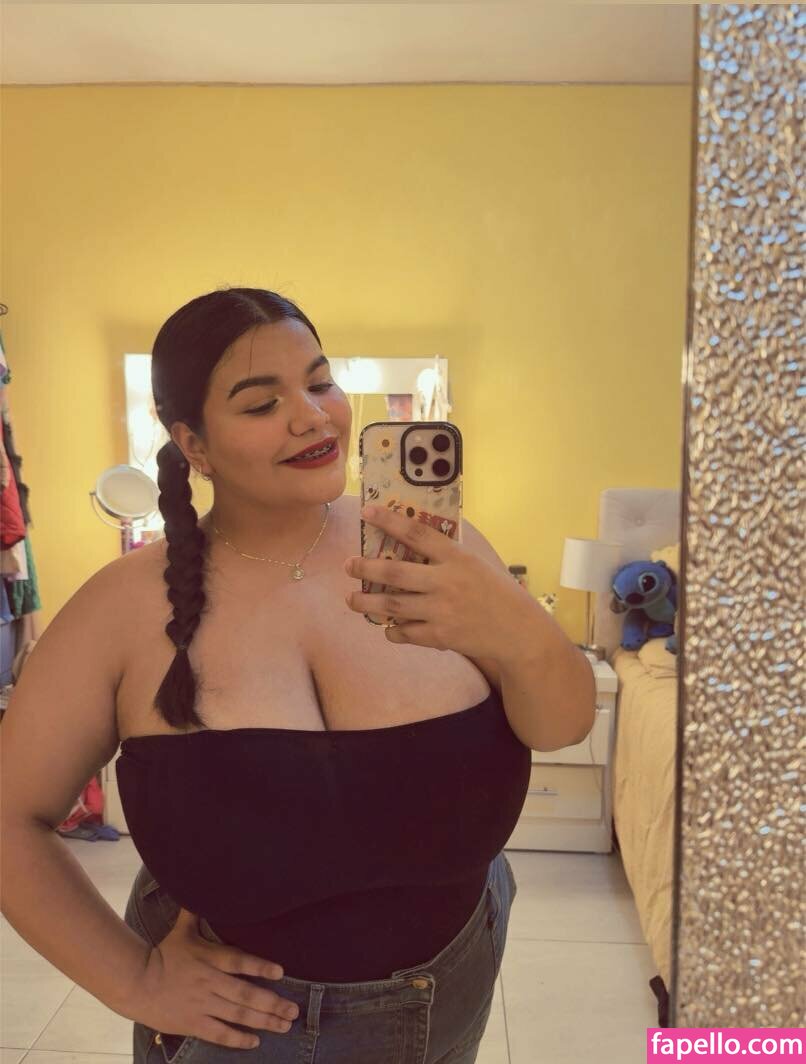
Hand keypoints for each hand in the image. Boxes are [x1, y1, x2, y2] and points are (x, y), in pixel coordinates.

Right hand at [131, 908, 298, 1048]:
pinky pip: (219, 1033)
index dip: (259, 967)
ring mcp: (202, 1005)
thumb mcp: (183, 930)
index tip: (281, 972)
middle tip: (293, 1010)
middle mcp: (209, 982)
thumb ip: (197, 911)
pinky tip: (255, 1041)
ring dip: (263, 1021)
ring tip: (284, 1025)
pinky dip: (238, 1039)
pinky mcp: (193, 1024)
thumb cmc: (164, 954)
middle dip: (272, 1003)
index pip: (237, 961)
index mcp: (208, 958)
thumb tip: (205, 883)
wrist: (136, 983)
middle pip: (244, 994)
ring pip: (237, 1015)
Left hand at [345, 504, 527, 660]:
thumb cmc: (497, 592)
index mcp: (456, 558)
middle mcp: (445, 582)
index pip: (417, 533)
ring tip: (352, 599)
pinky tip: (386, 626)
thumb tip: (411, 541)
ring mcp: (441, 611)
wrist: (519, 631)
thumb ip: (447, 555)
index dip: (389, 521)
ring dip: (367, 602)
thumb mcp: (476, 564)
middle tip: (348, 565)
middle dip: (366, 568)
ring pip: (393, 605)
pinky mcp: (441, 636)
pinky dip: (392, 630)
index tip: (367, 511)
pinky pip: (406, 633)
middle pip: (395, 572)